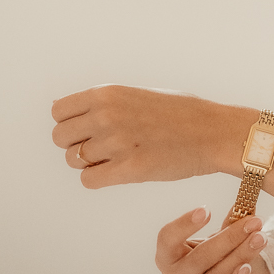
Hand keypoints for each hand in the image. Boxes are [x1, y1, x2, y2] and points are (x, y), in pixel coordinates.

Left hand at [52, 85, 244, 187]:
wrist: (214, 132)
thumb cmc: (180, 113)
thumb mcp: (137, 94)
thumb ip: (102, 102)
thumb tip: (60, 110)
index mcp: (107, 93)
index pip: (58, 112)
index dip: (70, 124)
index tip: (87, 131)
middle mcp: (107, 115)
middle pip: (61, 138)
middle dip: (75, 145)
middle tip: (100, 149)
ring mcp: (117, 142)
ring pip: (74, 160)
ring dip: (89, 163)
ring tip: (115, 159)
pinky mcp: (129, 169)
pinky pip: (89, 180)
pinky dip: (99, 179)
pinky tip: (119, 172)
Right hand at [157, 207, 273, 273]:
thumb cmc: (227, 254)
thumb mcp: (225, 235)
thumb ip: (231, 222)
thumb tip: (242, 205)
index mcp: (168, 256)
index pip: (167, 239)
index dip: (184, 225)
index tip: (207, 210)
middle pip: (198, 258)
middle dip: (229, 239)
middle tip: (254, 223)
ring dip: (240, 256)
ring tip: (260, 240)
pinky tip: (247, 268)